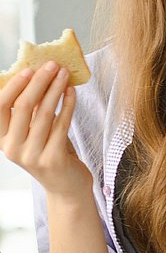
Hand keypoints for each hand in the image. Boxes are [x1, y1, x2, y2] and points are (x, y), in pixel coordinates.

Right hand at [0, 61, 92, 198]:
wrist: (67, 187)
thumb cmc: (50, 153)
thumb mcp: (33, 133)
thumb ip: (30, 112)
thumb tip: (37, 75)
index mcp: (2, 139)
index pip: (0, 107)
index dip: (14, 85)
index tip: (29, 69)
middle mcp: (12, 148)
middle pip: (23, 106)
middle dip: (39, 82)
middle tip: (53, 65)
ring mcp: (31, 156)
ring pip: (44, 114)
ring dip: (56, 89)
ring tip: (65, 74)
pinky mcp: (52, 159)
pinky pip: (62, 125)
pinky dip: (68, 105)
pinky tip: (72, 92)